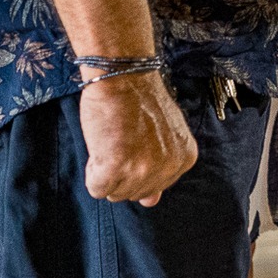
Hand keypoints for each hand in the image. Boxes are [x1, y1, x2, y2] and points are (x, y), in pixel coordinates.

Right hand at [78, 73, 197, 206]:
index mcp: (185, 158)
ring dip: (106, 171)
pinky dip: (92, 171)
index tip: (135, 143)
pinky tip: (101, 146)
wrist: (124, 75)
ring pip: (113, 194)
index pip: (153, 188)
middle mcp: (168, 167)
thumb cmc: (139, 99)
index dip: (136, 167)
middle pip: (133, 194)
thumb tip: (151, 201)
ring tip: (112, 140)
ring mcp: (144, 168)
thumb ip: (161, 168)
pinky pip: (96, 188)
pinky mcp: (117, 166)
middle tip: (121, 140)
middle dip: (121, 172)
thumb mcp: (164, 135)